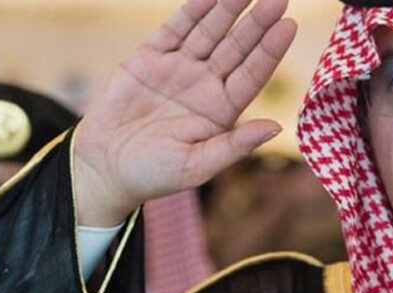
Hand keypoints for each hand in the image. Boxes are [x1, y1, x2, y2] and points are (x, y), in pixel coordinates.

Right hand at [72, 0, 296, 225]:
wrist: (104, 168)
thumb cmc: (153, 175)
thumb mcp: (197, 167)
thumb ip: (234, 146)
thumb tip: (276, 128)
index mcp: (221, 110)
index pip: (252, 75)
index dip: (269, 51)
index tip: (288, 26)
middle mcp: (204, 86)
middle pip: (236, 48)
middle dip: (256, 24)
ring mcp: (178, 69)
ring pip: (208, 33)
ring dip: (227, 10)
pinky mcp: (149, 59)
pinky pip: (173, 30)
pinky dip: (191, 12)